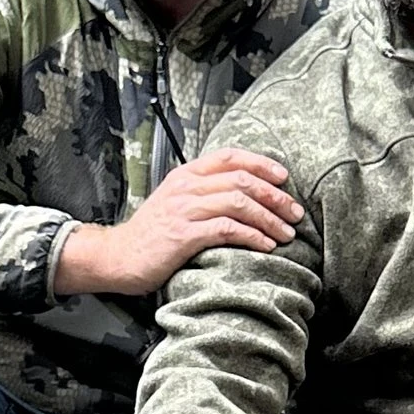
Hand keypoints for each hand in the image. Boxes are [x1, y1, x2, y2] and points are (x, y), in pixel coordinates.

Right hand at [54, 145, 302, 299]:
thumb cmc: (151, 235)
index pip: (230, 157)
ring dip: (269, 219)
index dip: (261, 163)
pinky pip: (227, 229)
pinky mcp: (184, 234)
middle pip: (242, 180)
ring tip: (287, 233)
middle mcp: (186, 187)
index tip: (284, 177)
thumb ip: (204, 193)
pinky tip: (266, 245)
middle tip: (295, 213)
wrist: (119, 257)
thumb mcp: (176, 203)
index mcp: (186, 174)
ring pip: (238, 203)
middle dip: (275, 196)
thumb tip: (243, 195)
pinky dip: (252, 236)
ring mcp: (184, 209)